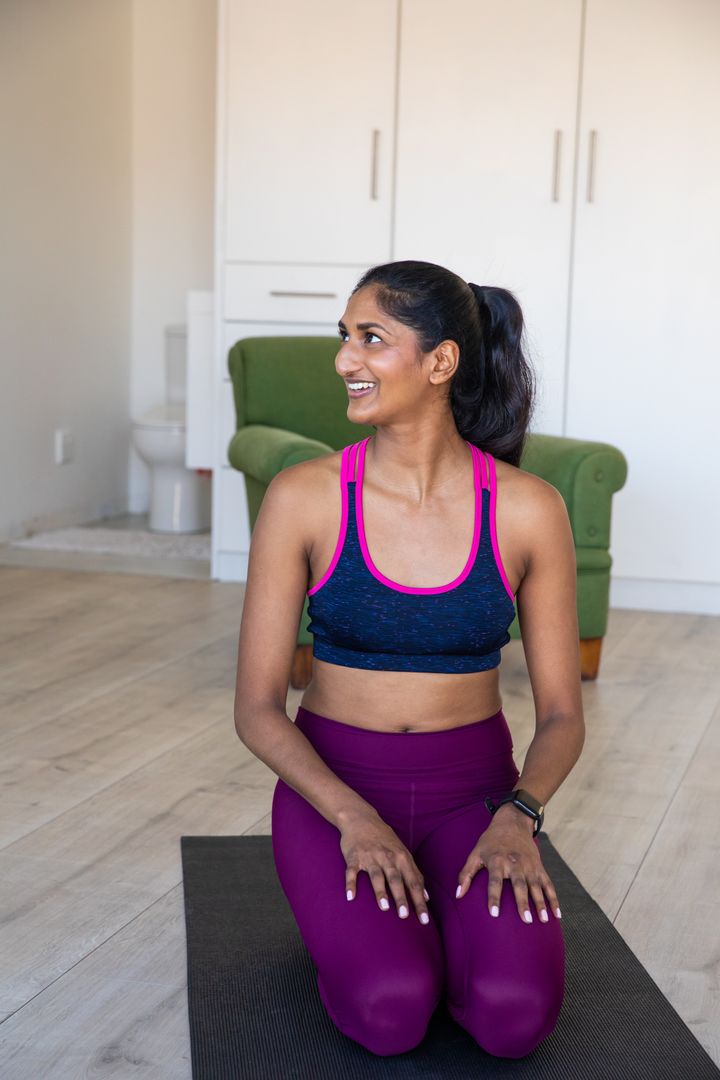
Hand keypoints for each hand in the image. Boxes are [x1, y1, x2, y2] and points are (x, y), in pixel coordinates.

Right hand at [339, 809, 431, 924]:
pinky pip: (352, 871)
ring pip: (376, 875)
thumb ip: (414, 874)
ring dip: (380, 891)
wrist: (361, 818)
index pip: (414, 882)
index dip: (419, 901)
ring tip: (384, 907)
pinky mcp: (354, 856)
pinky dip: (350, 883)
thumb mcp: (403, 852)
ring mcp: (370, 856)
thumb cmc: (384, 839)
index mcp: (402, 857)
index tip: (424, 920)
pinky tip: (350, 896)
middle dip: (401, 897)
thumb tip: (426, 897)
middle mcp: (387, 857)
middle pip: (396, 879)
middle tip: (404, 916)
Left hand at [455, 811, 561, 923]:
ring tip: (542, 920)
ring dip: (541, 903)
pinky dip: (554, 898)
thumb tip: (458, 895)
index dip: (493, 897)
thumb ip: (466, 874)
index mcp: (497, 861)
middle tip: (526, 920)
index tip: (494, 914)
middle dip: (523, 902)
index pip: (495, 882)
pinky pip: (548, 884)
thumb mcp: (475, 853)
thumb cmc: (491, 841)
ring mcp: (530, 866)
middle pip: (519, 885)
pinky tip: (557, 914)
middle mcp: (515, 863)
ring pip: (536, 886)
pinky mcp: (539, 867)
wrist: (513, 822)